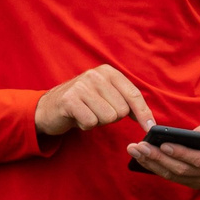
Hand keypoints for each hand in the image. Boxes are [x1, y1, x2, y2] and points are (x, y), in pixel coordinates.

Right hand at [36, 65, 154, 137]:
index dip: (143, 113)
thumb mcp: (106, 96)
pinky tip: (77, 117)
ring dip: (97, 121)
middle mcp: (96, 75)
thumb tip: (149, 120)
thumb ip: (127, 103)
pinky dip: (85, 125)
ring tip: (86, 113)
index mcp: (108, 72)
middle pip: (121, 110)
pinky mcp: (69, 100)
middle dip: (111, 117)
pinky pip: (91, 122)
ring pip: (108, 117)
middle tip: (96, 111)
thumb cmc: (83, 104)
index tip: (150, 128)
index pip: (133, 95)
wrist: (49, 107)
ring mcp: (82, 86)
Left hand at [127, 114, 199, 192]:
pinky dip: (157, 170)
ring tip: (135, 152)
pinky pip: (174, 178)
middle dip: (158, 158)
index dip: (181, 154)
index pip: (199, 159)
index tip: (164, 145)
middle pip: (181, 169)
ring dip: (153, 164)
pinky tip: (143, 159)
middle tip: (139, 147)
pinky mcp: (194, 183)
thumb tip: (190, 134)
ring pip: (174, 176)